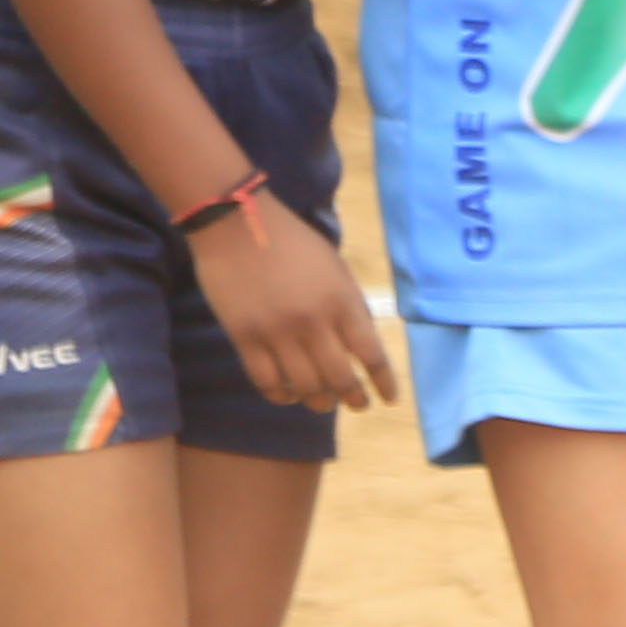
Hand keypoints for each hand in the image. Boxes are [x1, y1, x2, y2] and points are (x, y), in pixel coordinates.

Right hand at [184, 203, 391, 412]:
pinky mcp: (244, 336)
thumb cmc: (292, 243)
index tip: (389, 398)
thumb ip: (351, 308)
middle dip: (354, 399)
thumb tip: (363, 349)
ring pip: (305, 387)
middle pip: (341, 379)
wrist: (234, 222)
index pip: (373, 356)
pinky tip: (288, 395)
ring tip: (323, 402)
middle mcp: (313, 322)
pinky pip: (266, 381)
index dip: (384, 383)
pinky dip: (281, 395)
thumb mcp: (336, 270)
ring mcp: (277, 332)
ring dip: (319, 402)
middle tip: (356, 404)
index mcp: (342, 303)